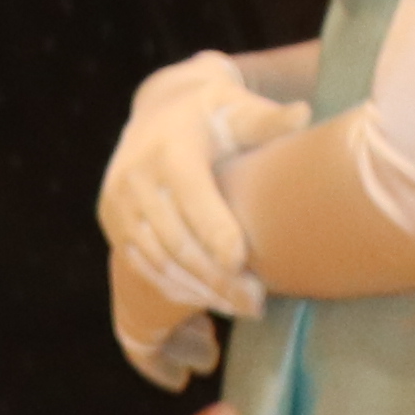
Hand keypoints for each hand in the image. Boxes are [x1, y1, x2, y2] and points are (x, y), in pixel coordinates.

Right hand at [99, 51, 306, 323]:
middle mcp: (135, 179)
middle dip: (216, 277)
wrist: (159, 109)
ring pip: (158, 261)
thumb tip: (302, 115)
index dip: (215, 233)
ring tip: (240, 308)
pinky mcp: (112, 223)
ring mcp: (118, 204)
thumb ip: (266, 119)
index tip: (243, 263)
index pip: (192, 198)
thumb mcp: (237, 107)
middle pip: (176, 240)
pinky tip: (207, 301)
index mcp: (169, 150)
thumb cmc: (213, 113)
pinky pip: (142, 266)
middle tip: (256, 302)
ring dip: (199, 290)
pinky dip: (174, 288)